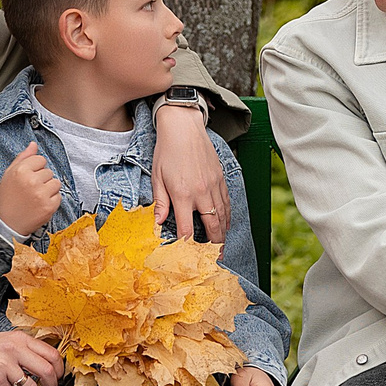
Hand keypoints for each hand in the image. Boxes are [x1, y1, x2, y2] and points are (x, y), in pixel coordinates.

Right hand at [0, 143, 61, 236]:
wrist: (5, 223)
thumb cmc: (8, 197)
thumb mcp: (10, 174)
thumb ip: (23, 157)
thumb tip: (34, 144)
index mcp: (20, 170)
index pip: (40, 159)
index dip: (35, 169)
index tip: (27, 178)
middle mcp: (31, 181)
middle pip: (49, 171)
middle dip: (41, 180)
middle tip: (29, 190)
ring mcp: (41, 194)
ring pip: (56, 183)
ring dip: (48, 189)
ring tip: (35, 197)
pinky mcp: (49, 207)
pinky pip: (58, 197)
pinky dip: (51, 201)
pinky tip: (39, 205)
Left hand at [151, 98, 228, 242]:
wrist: (184, 127)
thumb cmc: (167, 151)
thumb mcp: (157, 177)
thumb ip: (160, 202)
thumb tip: (158, 223)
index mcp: (183, 194)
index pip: (188, 229)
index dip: (188, 245)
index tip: (187, 256)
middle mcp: (201, 192)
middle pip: (212, 227)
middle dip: (213, 246)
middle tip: (214, 259)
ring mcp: (213, 185)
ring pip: (222, 216)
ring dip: (222, 233)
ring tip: (220, 246)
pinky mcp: (220, 178)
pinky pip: (227, 202)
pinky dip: (227, 216)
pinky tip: (225, 223)